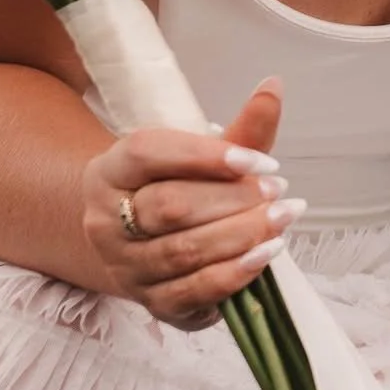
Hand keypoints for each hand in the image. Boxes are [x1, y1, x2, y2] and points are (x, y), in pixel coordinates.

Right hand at [81, 78, 303, 329]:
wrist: (147, 242)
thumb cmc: (182, 186)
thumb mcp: (207, 154)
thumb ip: (241, 129)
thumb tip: (275, 86)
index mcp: (112, 170)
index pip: (149, 154)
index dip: (208, 156)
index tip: (265, 160)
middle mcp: (106, 221)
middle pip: (169, 207)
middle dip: (234, 198)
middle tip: (280, 189)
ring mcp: (124, 266)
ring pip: (182, 251)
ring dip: (242, 234)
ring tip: (283, 217)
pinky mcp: (150, 302)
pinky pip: (192, 292)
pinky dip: (234, 273)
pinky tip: (266, 253)